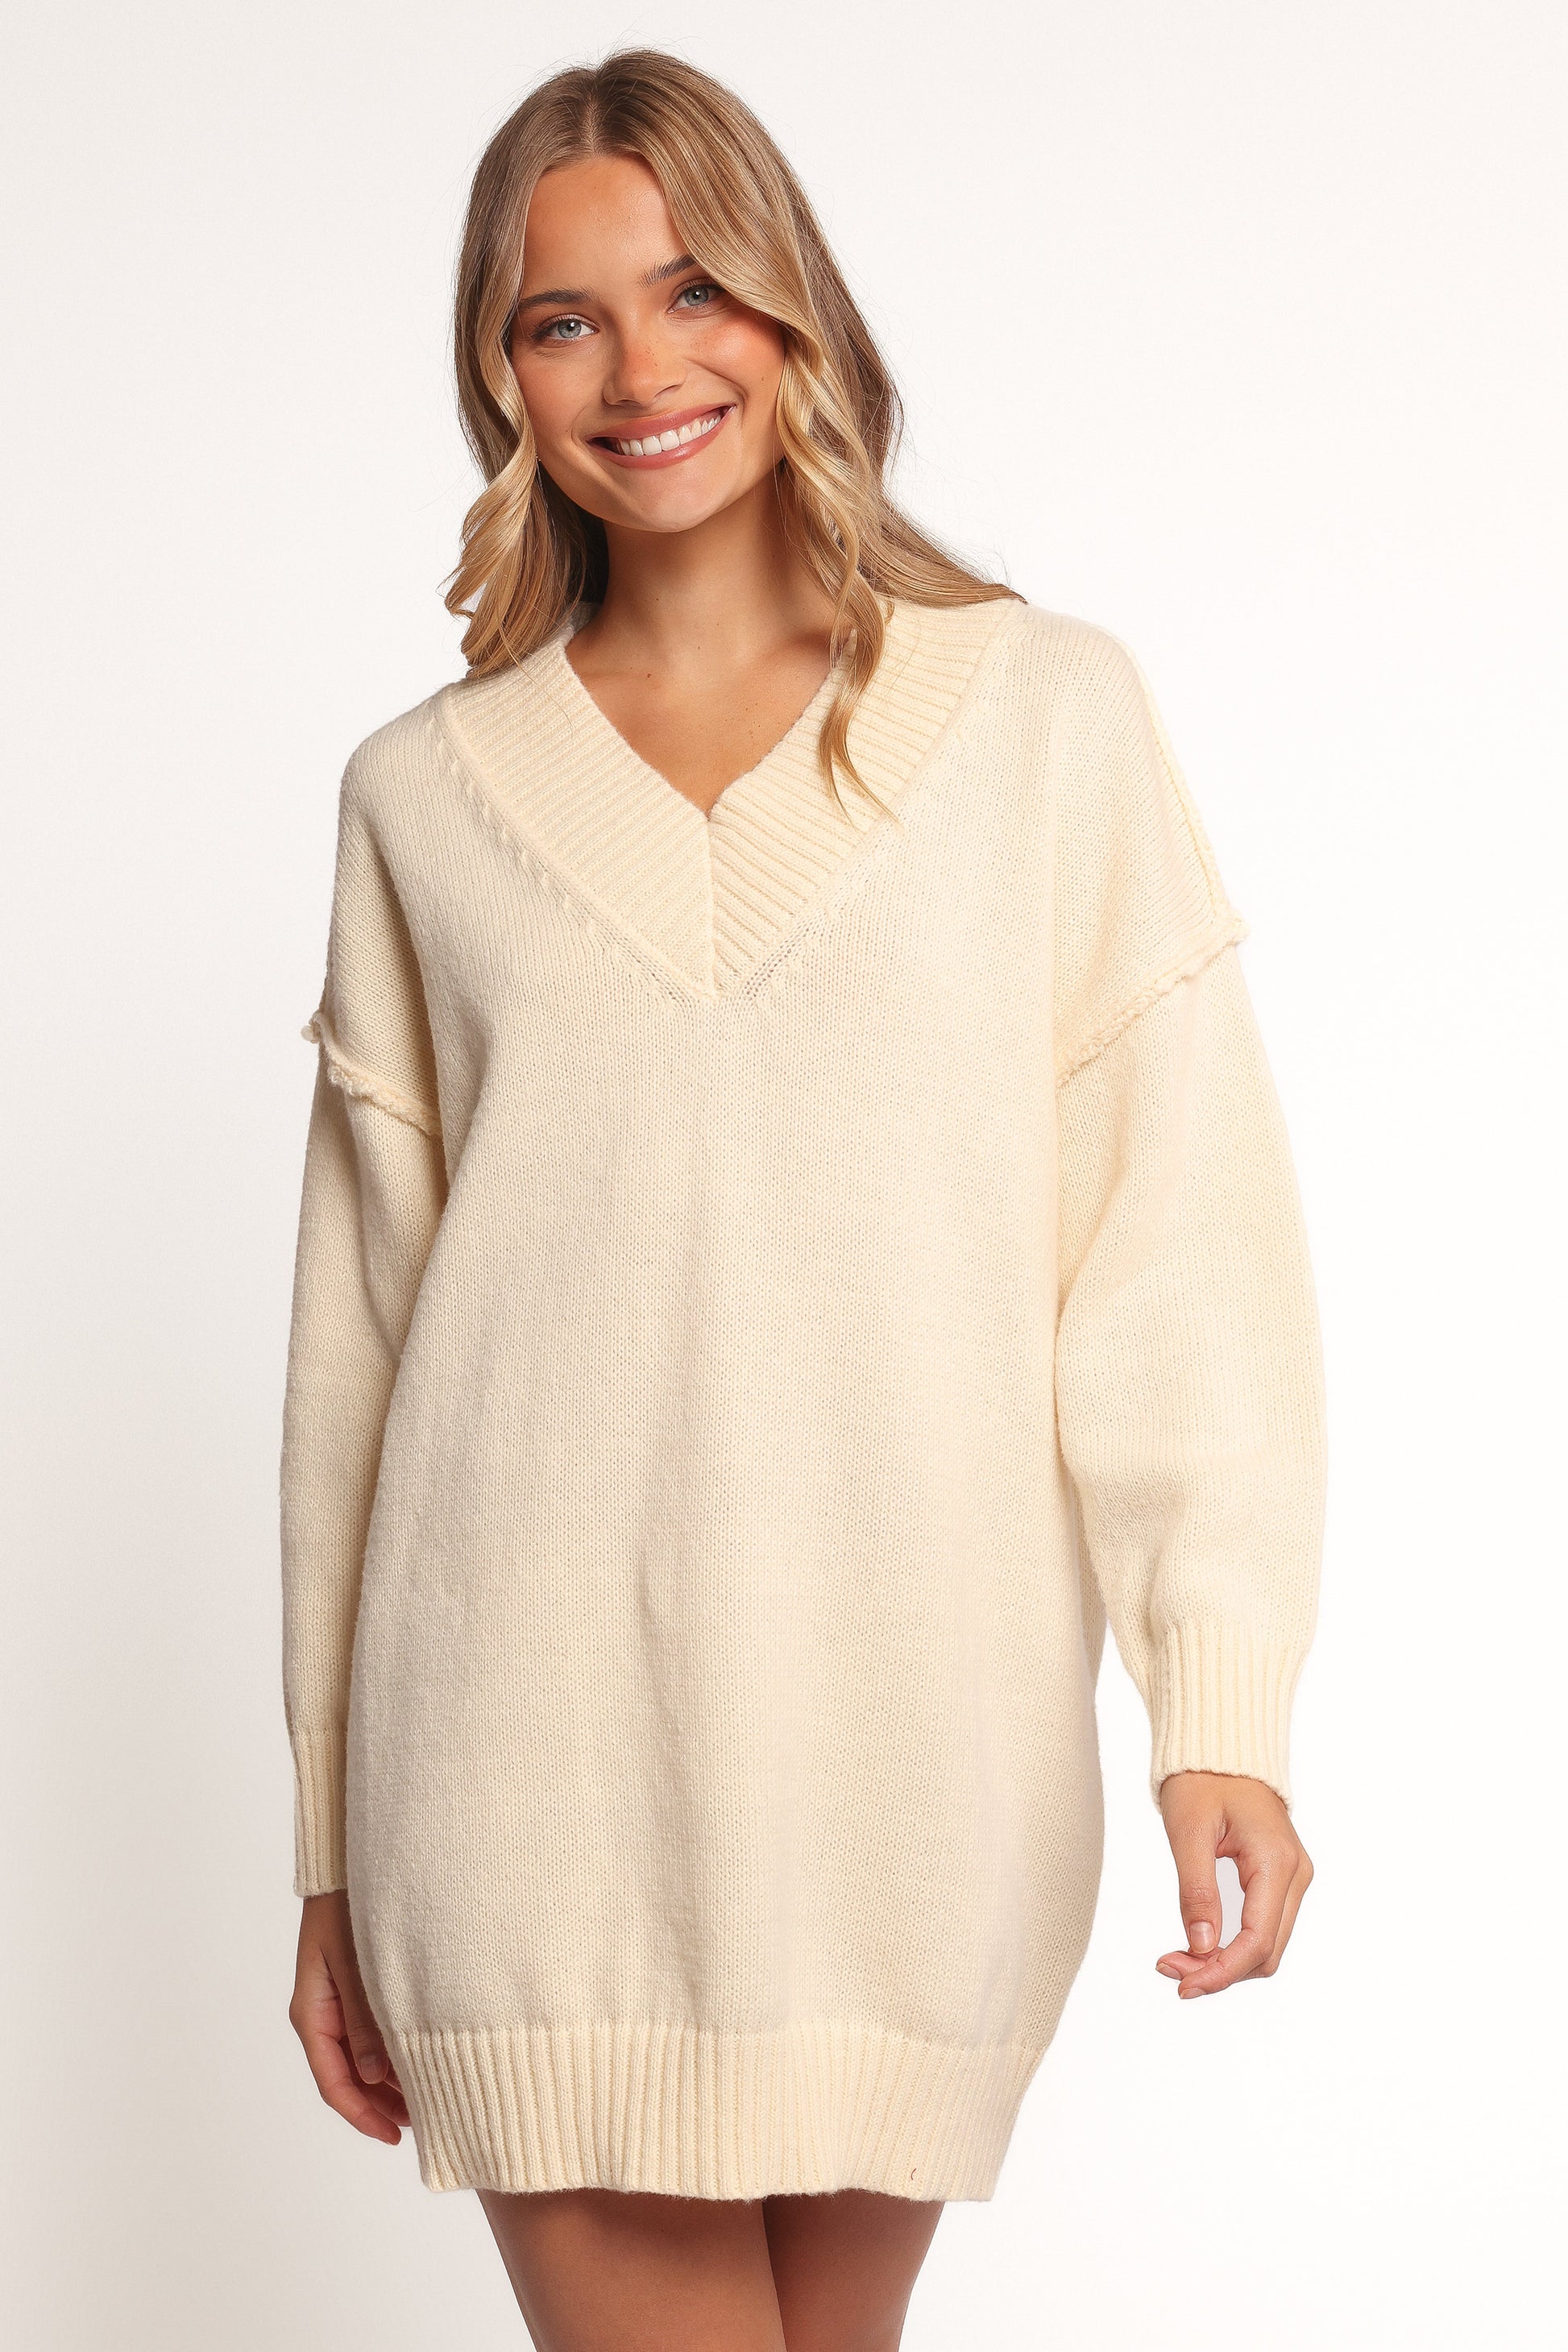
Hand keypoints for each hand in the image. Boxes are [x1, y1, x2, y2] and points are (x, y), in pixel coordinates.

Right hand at [289, 1890, 409, 2142]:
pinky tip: (418, 2063)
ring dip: (388, 2085)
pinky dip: (390, 2055)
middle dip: (381, 2106)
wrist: (344, 1867)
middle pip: (347, 2078)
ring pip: (359, 2061)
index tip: (394, 2136)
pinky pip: (368, 2036)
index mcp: (312, 2013)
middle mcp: (321, 2015)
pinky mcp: (352, 1991)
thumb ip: (365, 2018)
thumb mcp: (356, 1963)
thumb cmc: (348, 1907)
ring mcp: (336, 2004)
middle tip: (423, 2123)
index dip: (362, 2114)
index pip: (333, 2082)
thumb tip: (376, 2076)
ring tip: (427, 2101)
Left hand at [1155, 1771, 1312, 1997]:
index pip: (1257, 1941)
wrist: (1221, 1747)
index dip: (1220, 1972)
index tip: (1181, 1983)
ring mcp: (1292, 1878)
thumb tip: (1200, 1947)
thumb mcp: (1189, 1832)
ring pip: (1266, 1945)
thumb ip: (1197, 1891)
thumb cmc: (1202, 1778)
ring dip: (1226, 1962)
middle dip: (1220, 1971)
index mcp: (1276, 1862)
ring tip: (1178, 1959)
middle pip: (1266, 1952)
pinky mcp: (1281, 1878)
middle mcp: (1295, 1875)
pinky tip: (1200, 1945)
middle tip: (1170, 1969)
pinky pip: (1263, 1926)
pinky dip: (1233, 1944)